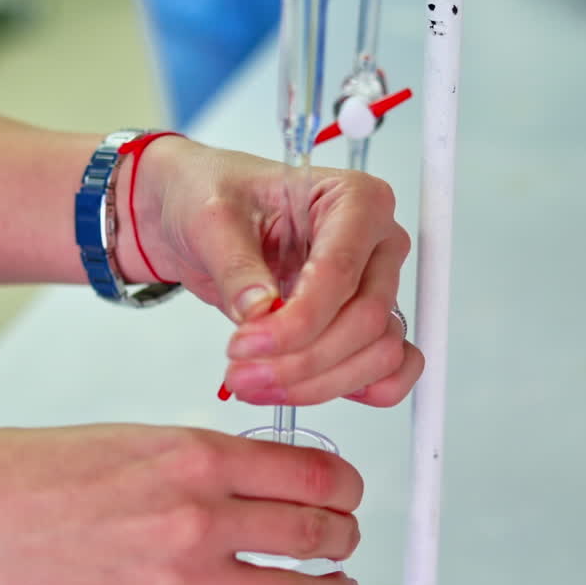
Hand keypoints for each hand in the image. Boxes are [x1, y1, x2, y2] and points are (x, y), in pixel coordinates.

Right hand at [0, 425, 361, 584]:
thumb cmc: (52, 473)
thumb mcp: (149, 440)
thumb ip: (217, 465)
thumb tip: (274, 487)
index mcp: (199, 458)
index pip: (314, 474)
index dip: (347, 487)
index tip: (350, 493)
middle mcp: (199, 518)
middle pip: (314, 535)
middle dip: (345, 538)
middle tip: (348, 538)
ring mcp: (180, 581)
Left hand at [120, 136, 423, 405]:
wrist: (196, 219)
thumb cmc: (213, 194)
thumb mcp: (210, 218)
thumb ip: (238, 265)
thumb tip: (261, 312)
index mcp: (354, 199)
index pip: (342, 272)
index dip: (300, 320)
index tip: (249, 344)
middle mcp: (376, 245)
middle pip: (366, 321)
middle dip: (304, 359)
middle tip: (243, 373)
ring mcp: (374, 288)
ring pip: (377, 354)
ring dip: (320, 383)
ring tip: (254, 382)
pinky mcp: (363, 326)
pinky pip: (388, 370)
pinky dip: (354, 388)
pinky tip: (306, 390)